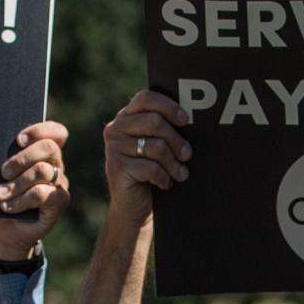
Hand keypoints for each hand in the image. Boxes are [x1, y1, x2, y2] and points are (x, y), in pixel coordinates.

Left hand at [0, 121, 70, 260]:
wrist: (1, 231)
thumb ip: (1, 158)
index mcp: (42, 152)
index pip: (55, 132)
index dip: (39, 130)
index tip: (17, 140)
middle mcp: (55, 165)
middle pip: (49, 148)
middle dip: (23, 157)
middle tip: (3, 172)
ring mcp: (59, 183)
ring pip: (44, 171)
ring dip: (18, 183)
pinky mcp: (59, 202)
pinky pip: (44, 193)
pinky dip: (22, 200)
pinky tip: (7, 207)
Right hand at [101, 90, 191, 231]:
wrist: (133, 205)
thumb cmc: (150, 172)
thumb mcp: (157, 145)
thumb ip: (165, 129)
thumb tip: (189, 120)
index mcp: (127, 116)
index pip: (146, 98)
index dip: (168, 106)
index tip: (185, 120)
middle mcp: (116, 128)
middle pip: (154, 121)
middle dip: (176, 140)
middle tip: (188, 154)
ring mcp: (114, 148)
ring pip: (155, 146)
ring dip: (173, 163)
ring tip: (181, 174)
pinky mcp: (116, 168)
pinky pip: (150, 168)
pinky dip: (163, 177)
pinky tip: (166, 183)